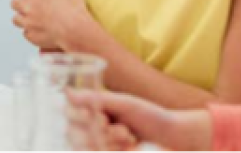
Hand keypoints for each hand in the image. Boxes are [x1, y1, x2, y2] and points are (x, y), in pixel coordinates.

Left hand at [11, 0, 95, 50]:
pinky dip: (31, 31)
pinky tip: (42, 30)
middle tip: (34, 6)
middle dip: (22, 3)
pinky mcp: (31, 36)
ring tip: (37, 18)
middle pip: (14, 3)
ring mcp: (28, 23)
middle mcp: (27, 7)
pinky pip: (25, 33)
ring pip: (16, 19)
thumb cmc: (74, 6)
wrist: (78, 30)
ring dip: (23, 17)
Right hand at [67, 90, 212, 150]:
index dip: (77, 117)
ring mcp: (98, 145)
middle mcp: (90, 129)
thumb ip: (96, 99)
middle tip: (119, 128)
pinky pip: (98, 152)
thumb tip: (67, 92)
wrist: (174, 138)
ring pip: (86, 146)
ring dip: (107, 141)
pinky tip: (131, 145)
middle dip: (97, 132)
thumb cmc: (149, 116)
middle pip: (73, 134)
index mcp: (91, 111)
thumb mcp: (125, 104)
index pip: (68, 115)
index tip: (98, 117)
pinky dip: (112, 149)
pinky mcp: (105, 152)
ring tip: (128, 136)